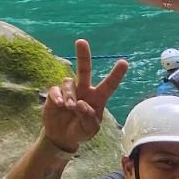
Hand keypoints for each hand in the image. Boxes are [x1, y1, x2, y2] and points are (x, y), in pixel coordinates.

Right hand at [41, 39, 128, 154]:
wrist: (63, 136)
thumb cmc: (81, 130)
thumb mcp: (89, 129)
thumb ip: (88, 118)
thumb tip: (80, 104)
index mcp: (98, 98)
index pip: (109, 85)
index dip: (116, 75)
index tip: (124, 63)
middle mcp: (84, 90)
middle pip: (84, 69)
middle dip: (83, 55)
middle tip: (81, 41)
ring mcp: (69, 91)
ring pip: (69, 83)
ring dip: (70, 94)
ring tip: (69, 107)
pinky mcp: (55, 94)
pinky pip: (55, 90)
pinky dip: (58, 96)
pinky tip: (60, 105)